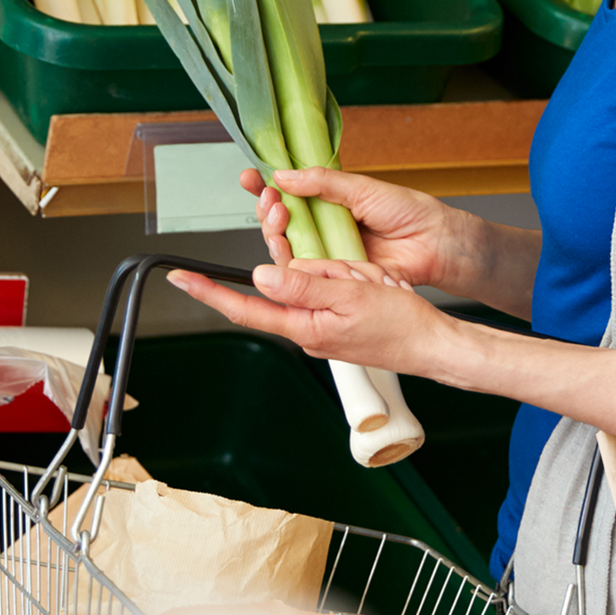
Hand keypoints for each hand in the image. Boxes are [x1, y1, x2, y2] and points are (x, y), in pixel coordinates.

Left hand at [167, 259, 458, 378]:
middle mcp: (308, 330)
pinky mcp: (339, 322)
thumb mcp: (351, 294)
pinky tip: (377, 288)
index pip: (247, 307)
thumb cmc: (401, 325)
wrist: (433, 344)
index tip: (182, 277)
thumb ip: (304, 284)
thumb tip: (263, 276)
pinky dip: (355, 282)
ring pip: (316, 280)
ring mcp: (324, 327)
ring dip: (346, 275)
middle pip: (291, 282)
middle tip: (356, 277)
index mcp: (304, 326)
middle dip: (323, 270)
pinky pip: (335, 288)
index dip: (211, 292)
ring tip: (374, 286)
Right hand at [241, 167, 470, 290]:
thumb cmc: (408, 213)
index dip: (266, 187)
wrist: (435, 243)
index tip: (251, 178)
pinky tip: (285, 245)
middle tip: (271, 199)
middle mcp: (326, 228)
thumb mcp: (362, 188)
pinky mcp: (337, 275)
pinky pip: (306, 273)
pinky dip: (291, 261)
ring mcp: (330, 253)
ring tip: (279, 214)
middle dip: (267, 209)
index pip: (289, 194)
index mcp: (331, 202)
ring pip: (288, 248)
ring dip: (274, 231)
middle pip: (282, 223)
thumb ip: (323, 181)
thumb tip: (284, 174)